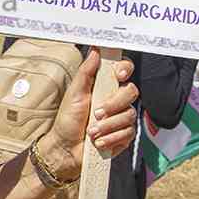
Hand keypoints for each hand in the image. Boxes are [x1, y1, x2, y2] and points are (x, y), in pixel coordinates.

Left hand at [42, 50, 138, 179]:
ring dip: (108, 125)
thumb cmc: (67, 120)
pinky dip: (111, 138)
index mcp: (105, 86)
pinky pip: (128, 133)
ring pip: (129, 114)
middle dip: (113, 104)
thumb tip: (96, 50)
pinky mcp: (124, 135)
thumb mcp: (74, 93)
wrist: (66, 148)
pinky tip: (98, 142)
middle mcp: (116, 100)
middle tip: (96, 113)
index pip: (124, 70)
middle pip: (131, 92)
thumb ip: (86, 72)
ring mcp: (122, 117)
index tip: (118, 75)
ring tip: (91, 132)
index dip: (125, 69)